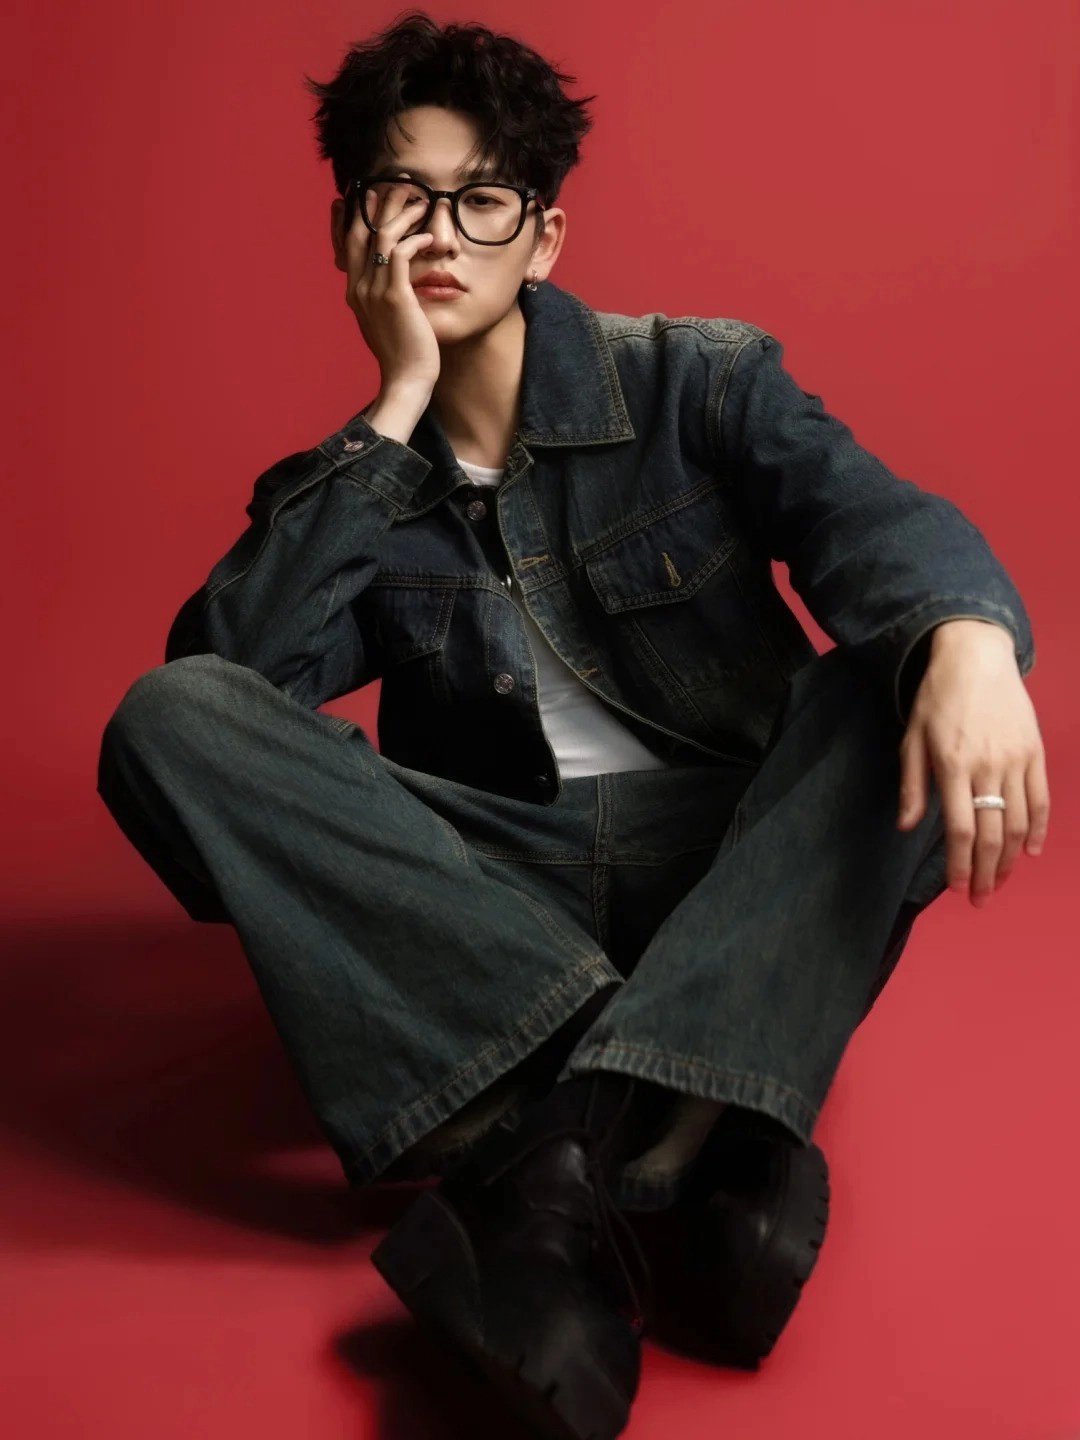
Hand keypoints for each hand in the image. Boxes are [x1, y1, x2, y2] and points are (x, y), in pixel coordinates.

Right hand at [344, 182, 440, 392]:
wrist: (407, 380)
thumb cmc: (404, 353)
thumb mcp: (388, 321)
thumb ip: (384, 297)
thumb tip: (394, 283)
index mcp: (354, 292)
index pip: (348, 241)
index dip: (354, 214)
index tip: (366, 192)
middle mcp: (358, 288)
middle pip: (360, 230)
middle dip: (377, 201)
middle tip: (397, 183)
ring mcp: (374, 292)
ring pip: (381, 235)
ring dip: (402, 214)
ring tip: (421, 203)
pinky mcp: (395, 297)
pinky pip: (400, 253)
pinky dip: (415, 240)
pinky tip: (430, 239)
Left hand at [896, 620, 1048, 905]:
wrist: (976, 657)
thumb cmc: (937, 698)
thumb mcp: (912, 738)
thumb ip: (912, 785)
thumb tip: (907, 826)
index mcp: (952, 765)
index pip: (960, 829)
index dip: (960, 864)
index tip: (957, 887)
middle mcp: (987, 766)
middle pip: (991, 833)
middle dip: (985, 872)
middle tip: (979, 897)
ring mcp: (1015, 760)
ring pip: (1019, 822)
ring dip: (1009, 858)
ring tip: (999, 880)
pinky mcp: (1035, 752)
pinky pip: (1041, 799)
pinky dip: (1039, 829)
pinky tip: (1029, 851)